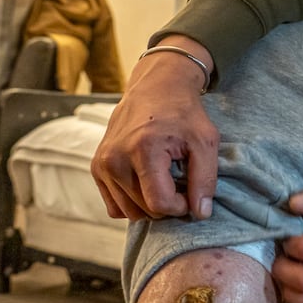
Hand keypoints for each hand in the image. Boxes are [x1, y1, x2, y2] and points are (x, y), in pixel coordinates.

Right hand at [91, 41, 218, 220]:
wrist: (156, 88)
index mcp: (143, 149)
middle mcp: (116, 158)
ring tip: (165, 182)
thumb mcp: (205, 142)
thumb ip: (205, 180)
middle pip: (144, 210)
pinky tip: (148, 184)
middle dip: (167, 205)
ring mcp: (102, 164)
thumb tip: (201, 214)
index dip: (181, 206)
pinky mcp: (97, 168)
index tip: (191, 192)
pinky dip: (133, 203)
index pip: (159, 204)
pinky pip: (114, 206)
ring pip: (129, 212)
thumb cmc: (184, 114)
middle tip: (180, 184)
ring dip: (150, 206)